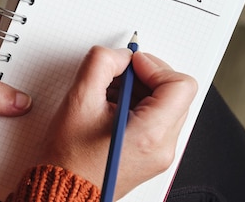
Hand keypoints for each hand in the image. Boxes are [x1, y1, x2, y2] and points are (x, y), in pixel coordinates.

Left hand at [0, 16, 32, 177]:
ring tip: (42, 104)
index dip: (8, 28)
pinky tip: (25, 130)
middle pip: (2, 70)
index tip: (32, 28)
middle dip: (21, 71)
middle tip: (45, 73)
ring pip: (3, 100)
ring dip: (17, 104)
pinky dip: (9, 129)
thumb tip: (20, 100)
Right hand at [39, 47, 196, 199]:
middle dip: (144, 77)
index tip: (130, 65)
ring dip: (138, 91)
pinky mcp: (151, 155)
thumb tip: (119, 55)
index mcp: (150, 135)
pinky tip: (109, 110)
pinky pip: (155, 120)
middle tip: (116, 78)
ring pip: (164, 105)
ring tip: (108, 96)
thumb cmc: (68, 157)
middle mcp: (163, 147)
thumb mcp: (79, 100)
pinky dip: (136, 106)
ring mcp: (159, 154)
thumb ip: (101, 64)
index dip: (154, 66)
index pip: (180, 85)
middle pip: (174, 93)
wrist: (64, 190)